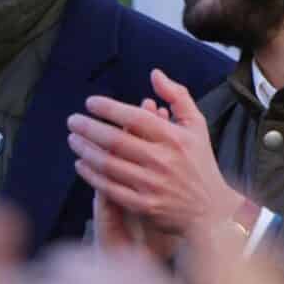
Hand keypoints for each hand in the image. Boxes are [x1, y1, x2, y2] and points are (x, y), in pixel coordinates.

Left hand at [68, 69, 241, 242]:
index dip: (109, 108)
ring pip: (109, 164)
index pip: (135, 117)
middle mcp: (163, 160)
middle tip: (72, 120)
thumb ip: (177, 96)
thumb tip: (154, 74)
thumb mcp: (196, 125)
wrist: (211, 210)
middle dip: (89, 128)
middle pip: (116, 141)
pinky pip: (110, 188)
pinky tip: (81, 164)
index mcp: (174, 138)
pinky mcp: (144, 205)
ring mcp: (152, 185)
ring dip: (86, 150)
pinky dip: (91, 175)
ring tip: (73, 139)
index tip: (90, 103)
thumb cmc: (199, 162)